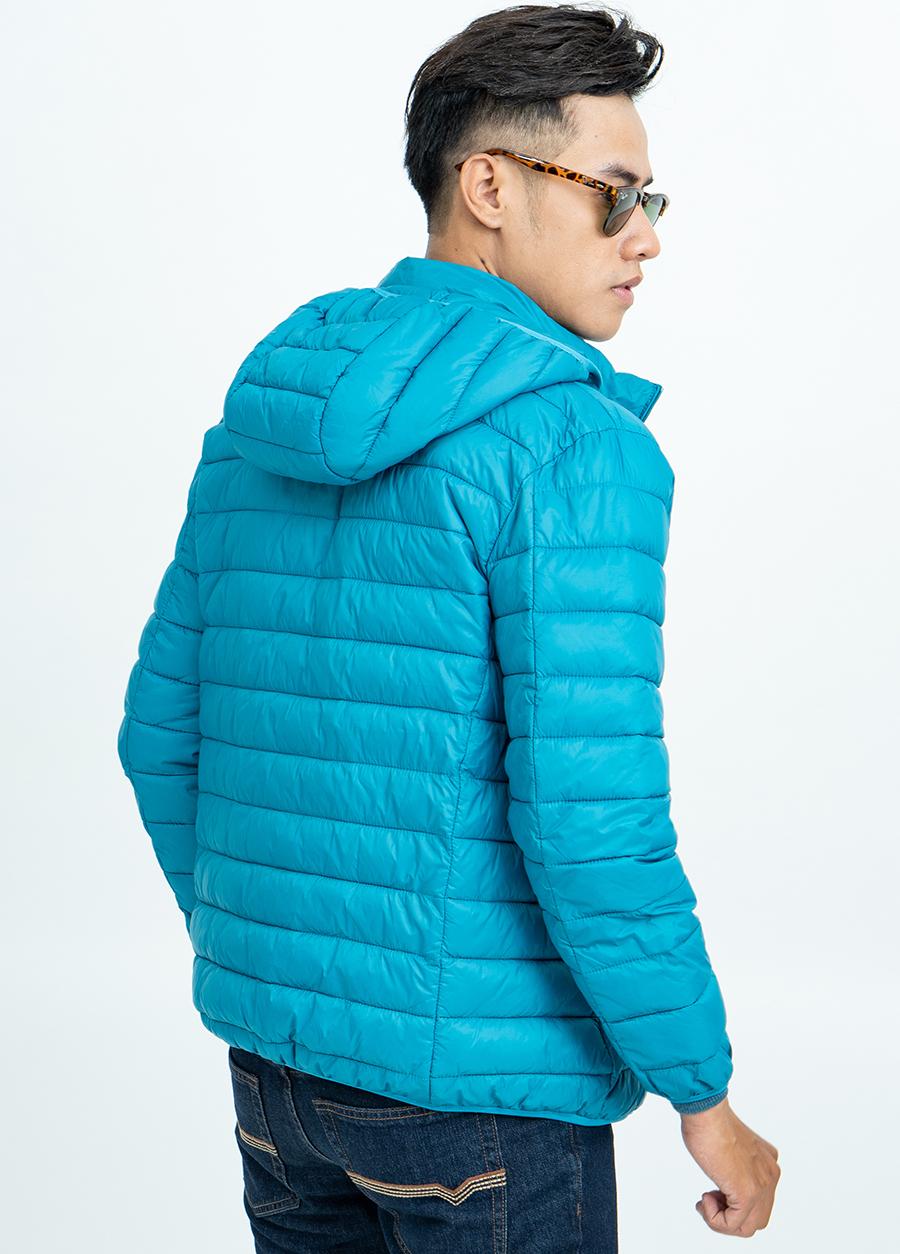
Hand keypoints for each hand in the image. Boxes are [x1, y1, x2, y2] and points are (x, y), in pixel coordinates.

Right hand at [679, 1097, 780, 1236]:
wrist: (707, 1111)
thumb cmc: (709, 1122)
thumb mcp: (730, 1148)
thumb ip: (735, 1166)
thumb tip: (724, 1183)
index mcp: (768, 1163)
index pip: (759, 1203)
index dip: (732, 1204)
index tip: (713, 1192)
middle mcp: (770, 1175)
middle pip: (756, 1219)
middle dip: (729, 1217)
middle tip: (709, 1199)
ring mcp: (761, 1186)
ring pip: (747, 1228)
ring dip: (721, 1221)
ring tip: (706, 1201)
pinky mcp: (747, 1194)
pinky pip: (732, 1224)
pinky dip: (714, 1219)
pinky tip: (705, 1199)